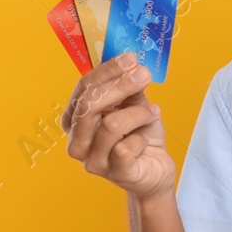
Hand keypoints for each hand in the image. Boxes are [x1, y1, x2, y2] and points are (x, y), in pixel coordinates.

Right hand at [62, 52, 175, 201]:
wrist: (156, 170)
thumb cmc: (139, 136)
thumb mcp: (134, 106)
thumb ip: (129, 88)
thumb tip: (131, 63)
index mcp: (75, 120)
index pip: (83, 89)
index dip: (107, 71)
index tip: (130, 58)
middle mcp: (77, 141)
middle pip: (89, 105)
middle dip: (120, 85)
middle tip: (143, 75)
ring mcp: (93, 160)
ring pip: (111, 125)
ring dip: (138, 113)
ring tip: (153, 113)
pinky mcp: (114, 173)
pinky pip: (125, 148)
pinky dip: (141, 138)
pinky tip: (145, 139)